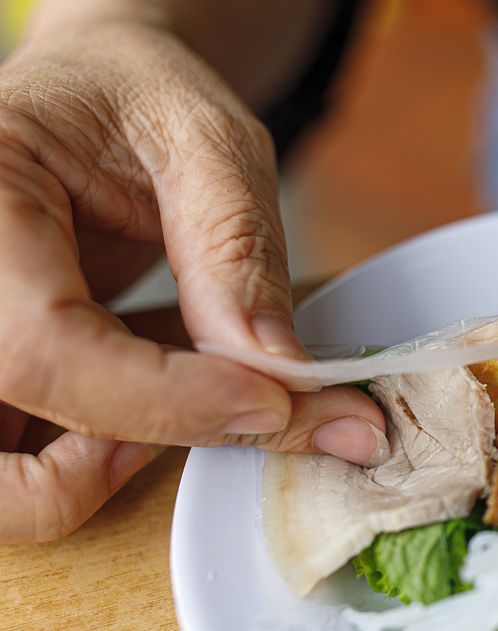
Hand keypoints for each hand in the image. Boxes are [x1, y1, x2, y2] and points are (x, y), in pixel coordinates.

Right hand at [0, 19, 384, 542]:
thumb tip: (281, 375)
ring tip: (170, 409)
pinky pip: (14, 465)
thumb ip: (236, 253)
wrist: (95, 97)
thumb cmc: (137, 96)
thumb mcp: (208, 142)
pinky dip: (83, 468)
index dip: (164, 401)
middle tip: (224, 409)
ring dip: (84, 479)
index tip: (275, 403)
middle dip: (122, 457)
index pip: (43, 346)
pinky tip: (148, 411)